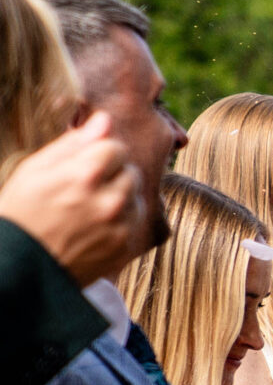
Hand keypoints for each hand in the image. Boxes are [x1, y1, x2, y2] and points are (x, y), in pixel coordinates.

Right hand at [0, 114, 143, 285]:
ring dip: (119, 196)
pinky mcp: (127, 248)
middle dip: (112, 173)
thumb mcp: (35, 170)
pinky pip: (137, 221)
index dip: (99, 152)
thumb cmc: (23, 212)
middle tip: (85, 187)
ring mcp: (120, 226)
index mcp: (83, 174)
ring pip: (136, 196)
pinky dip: (123, 219)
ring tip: (90, 207)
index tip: (85, 163)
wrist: (24, 265)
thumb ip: (74, 143)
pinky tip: (98, 225)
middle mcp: (108, 200)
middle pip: (130, 170)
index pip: (115, 147)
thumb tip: (104, 119)